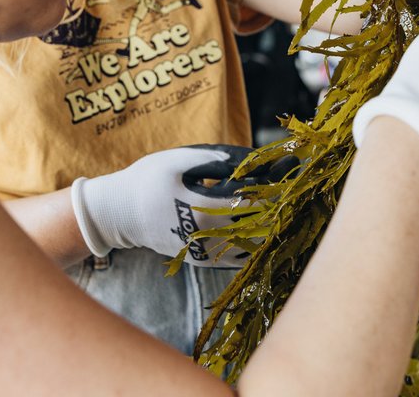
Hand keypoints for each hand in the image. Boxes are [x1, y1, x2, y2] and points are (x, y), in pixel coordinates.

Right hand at [70, 144, 295, 266]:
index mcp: (202, 209)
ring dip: (275, 222)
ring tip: (294, 201)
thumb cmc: (146, 181)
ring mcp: (206, 253)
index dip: (274, 180)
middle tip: (299, 179)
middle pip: (258, 221)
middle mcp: (208, 237)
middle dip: (281, 199)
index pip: (250, 197)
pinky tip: (275, 225)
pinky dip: (260, 242)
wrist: (119, 214)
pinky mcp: (204, 260)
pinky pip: (240, 255)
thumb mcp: (175, 161)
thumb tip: (247, 159)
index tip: (293, 163)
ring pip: (253, 243)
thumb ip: (213, 159)